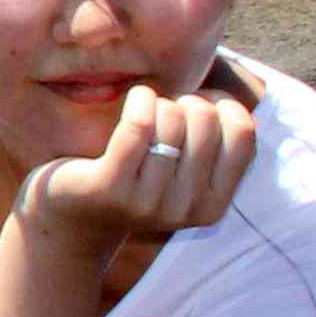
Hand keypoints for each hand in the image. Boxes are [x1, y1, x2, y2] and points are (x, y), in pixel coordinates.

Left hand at [16, 83, 254, 245]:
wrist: (72, 217)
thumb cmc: (134, 178)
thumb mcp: (182, 170)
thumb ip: (213, 143)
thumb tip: (230, 102)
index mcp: (212, 205)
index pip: (243, 135)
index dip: (224, 105)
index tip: (200, 106)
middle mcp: (185, 209)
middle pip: (205, 120)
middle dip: (186, 102)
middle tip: (164, 114)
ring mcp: (147, 201)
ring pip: (171, 119)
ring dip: (157, 105)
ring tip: (144, 117)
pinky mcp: (110, 186)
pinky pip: (139, 126)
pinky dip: (141, 101)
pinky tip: (137, 99)